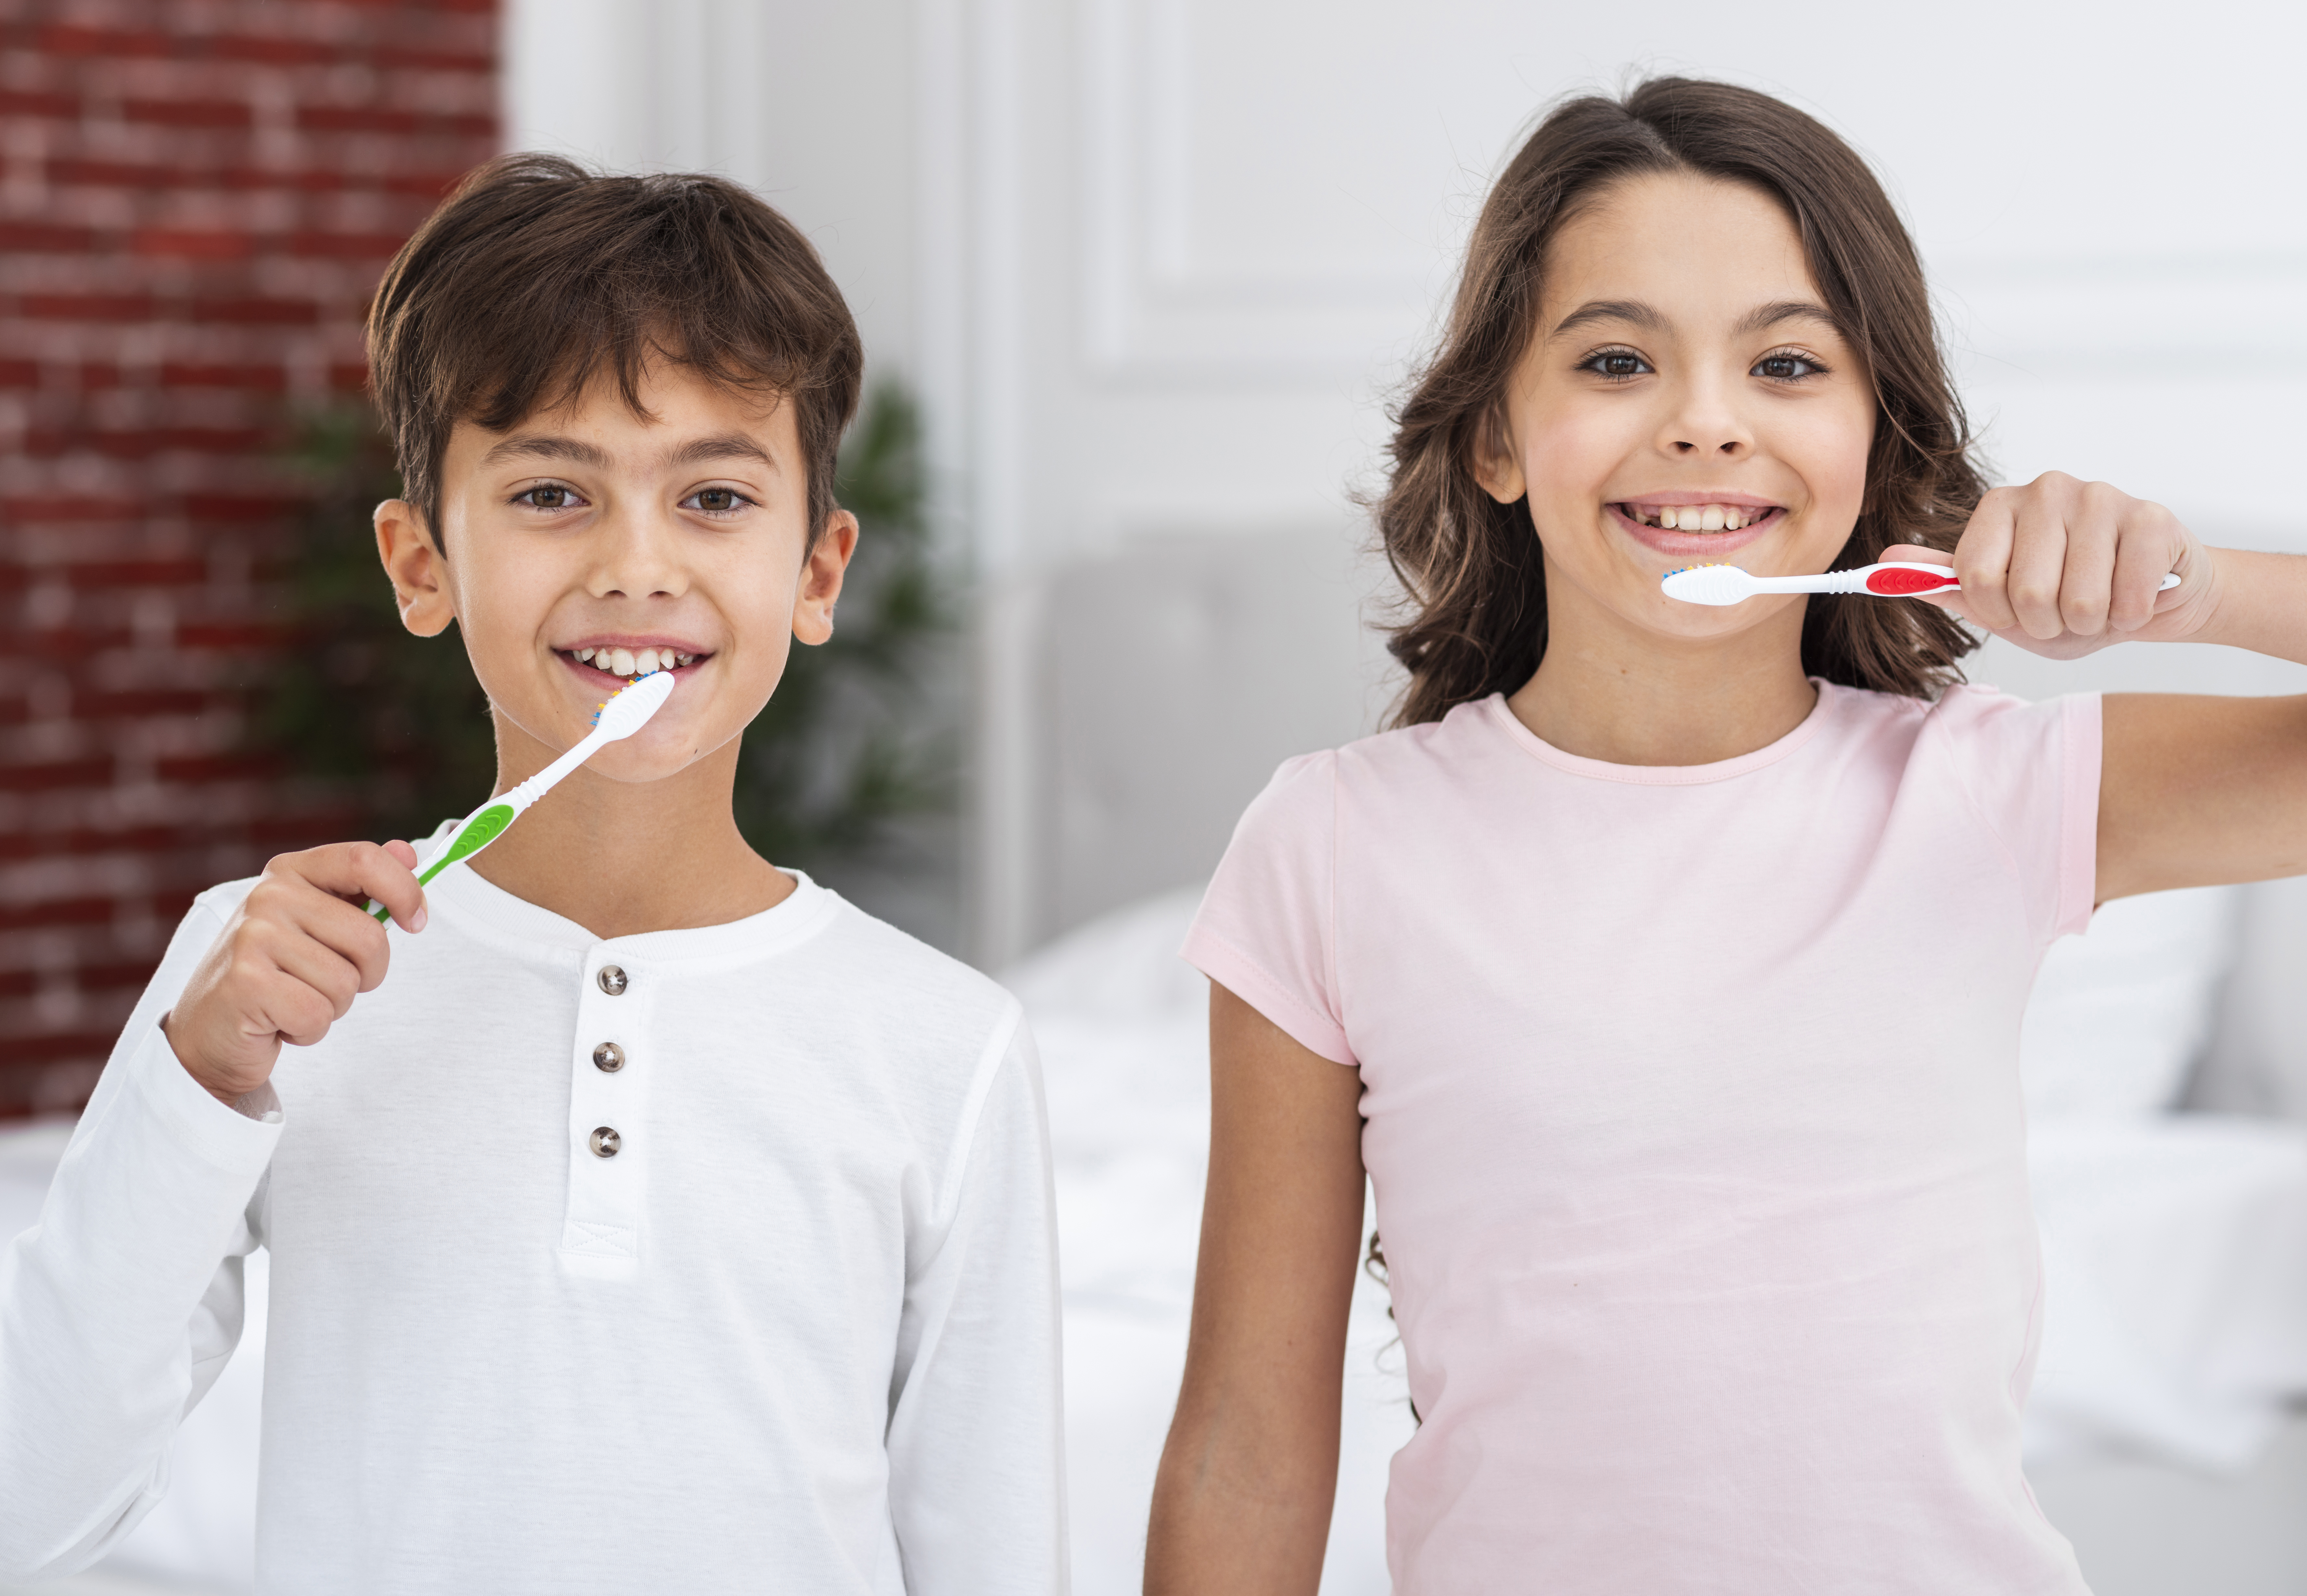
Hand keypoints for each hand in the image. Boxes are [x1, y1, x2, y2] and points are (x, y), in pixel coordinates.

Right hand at [162, 841, 426, 1105]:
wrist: (211, 1030)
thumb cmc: (277, 973)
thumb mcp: (318, 923)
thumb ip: (362, 887)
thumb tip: (408, 851)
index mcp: (290, 871)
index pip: (364, 859)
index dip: (405, 892)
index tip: (415, 922)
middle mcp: (268, 896)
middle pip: (369, 936)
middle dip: (367, 974)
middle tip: (329, 982)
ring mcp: (253, 937)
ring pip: (346, 982)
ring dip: (334, 1005)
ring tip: (295, 999)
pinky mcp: (246, 982)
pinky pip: (318, 1013)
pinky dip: (309, 1029)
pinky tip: (279, 1021)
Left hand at [1883, 471, 2217, 659]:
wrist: (2150, 597)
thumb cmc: (2069, 598)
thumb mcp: (1998, 600)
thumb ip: (1945, 581)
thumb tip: (1883, 561)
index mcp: (2000, 506)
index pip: (1975, 577)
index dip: (1999, 612)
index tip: (2017, 610)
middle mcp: (2046, 489)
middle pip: (2026, 592)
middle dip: (2048, 623)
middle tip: (2066, 611)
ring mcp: (2100, 497)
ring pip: (2078, 600)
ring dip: (2090, 622)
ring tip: (2100, 603)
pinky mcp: (2150, 517)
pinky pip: (2126, 597)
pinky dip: (2129, 615)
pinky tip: (2134, 597)